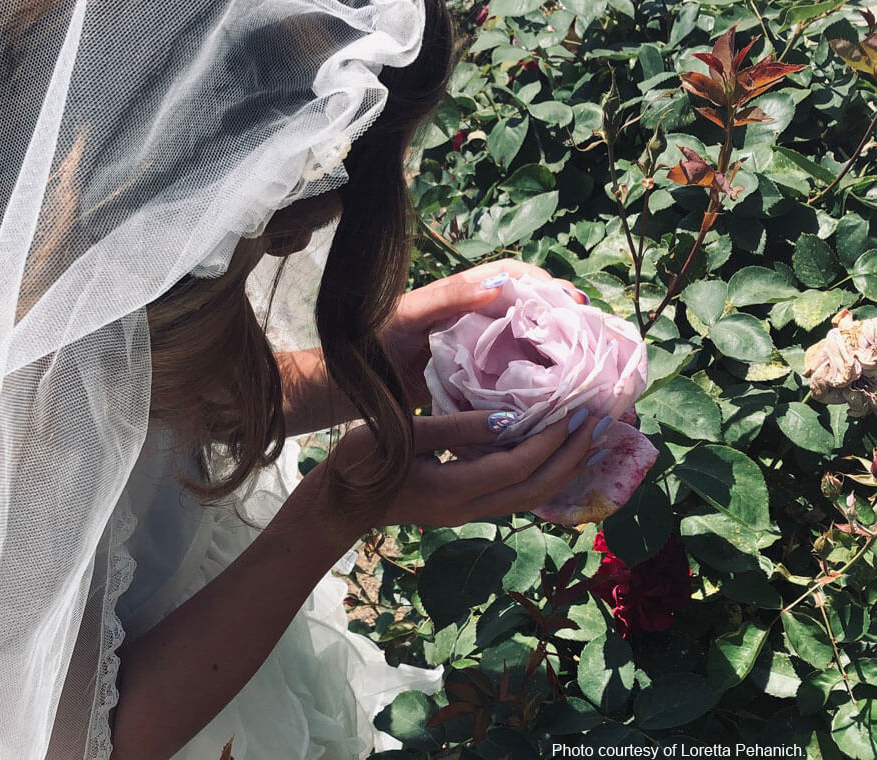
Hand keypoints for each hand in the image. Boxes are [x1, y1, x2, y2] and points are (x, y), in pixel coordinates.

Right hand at [312, 407, 600, 530]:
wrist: (337, 505)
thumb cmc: (359, 463)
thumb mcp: (403, 434)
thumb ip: (457, 426)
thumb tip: (512, 417)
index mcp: (453, 489)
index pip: (518, 466)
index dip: (551, 441)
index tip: (575, 411)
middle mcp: (468, 509)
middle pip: (536, 490)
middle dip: (571, 459)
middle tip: (600, 424)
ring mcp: (466, 514)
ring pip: (529, 498)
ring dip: (562, 470)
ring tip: (587, 439)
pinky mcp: (463, 508)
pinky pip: (514, 495)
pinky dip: (540, 474)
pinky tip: (551, 453)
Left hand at [378, 260, 587, 407]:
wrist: (354, 383)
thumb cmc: (374, 341)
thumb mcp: (407, 315)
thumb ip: (445, 298)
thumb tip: (495, 286)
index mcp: (465, 293)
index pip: (516, 278)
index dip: (546, 287)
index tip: (573, 304)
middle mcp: (479, 317)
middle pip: (532, 310)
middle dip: (565, 320)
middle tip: (595, 338)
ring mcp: (481, 348)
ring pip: (530, 342)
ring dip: (559, 350)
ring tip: (589, 365)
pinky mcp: (479, 379)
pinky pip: (515, 374)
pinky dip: (539, 380)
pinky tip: (560, 394)